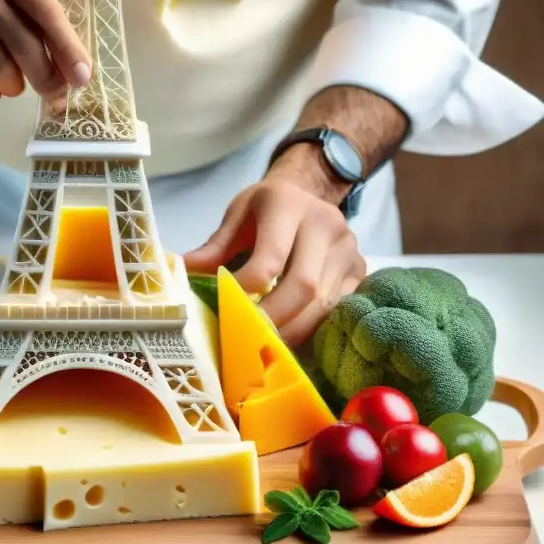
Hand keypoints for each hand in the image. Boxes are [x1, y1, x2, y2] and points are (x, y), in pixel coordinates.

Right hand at [0, 0, 91, 105]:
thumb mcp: (2, 3)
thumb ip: (34, 27)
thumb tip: (73, 75)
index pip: (44, 10)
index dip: (67, 47)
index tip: (83, 78)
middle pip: (25, 45)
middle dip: (45, 78)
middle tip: (52, 92)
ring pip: (1, 71)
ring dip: (11, 86)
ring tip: (4, 78)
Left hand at [183, 146, 366, 348]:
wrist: (310, 193)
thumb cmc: (266, 209)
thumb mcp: (237, 216)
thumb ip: (215, 246)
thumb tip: (184, 272)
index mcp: (288, 205)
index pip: (270, 257)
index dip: (247, 289)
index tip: (227, 309)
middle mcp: (326, 224)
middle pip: (302, 286)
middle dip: (272, 320)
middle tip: (246, 342)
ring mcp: (348, 249)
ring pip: (323, 304)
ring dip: (292, 332)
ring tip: (265, 350)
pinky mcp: (360, 272)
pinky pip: (338, 310)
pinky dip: (313, 331)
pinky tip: (291, 343)